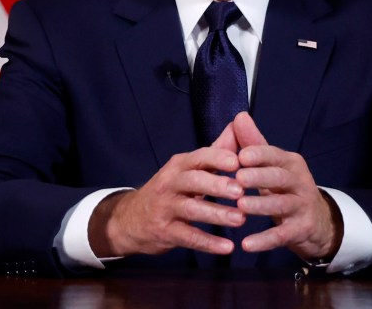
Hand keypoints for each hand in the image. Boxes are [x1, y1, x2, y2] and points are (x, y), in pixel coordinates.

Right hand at [88, 124, 245, 256]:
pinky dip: (207, 243)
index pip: (197, 157)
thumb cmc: (170, 190)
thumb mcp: (187, 168)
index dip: (216, 158)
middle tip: (240, 190)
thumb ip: (215, 150)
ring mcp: (165, 208)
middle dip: (216, 185)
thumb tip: (238, 124)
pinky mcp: (164, 232)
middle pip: (193, 181)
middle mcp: (169, 183)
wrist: (131, 219)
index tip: (237, 162)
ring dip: (216, 214)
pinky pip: (188, 237)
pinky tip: (227, 248)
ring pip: (191, 210)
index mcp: (178, 165)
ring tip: (240, 219)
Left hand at [232, 112, 342, 260]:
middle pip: (280, 178)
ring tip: (240, 206)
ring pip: (281, 205)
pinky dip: (264, 240)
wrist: (318, 221)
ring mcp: (302, 206)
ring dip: (261, 206)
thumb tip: (239, 116)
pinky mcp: (301, 229)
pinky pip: (281, 235)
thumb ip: (254, 143)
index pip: (275, 155)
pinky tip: (246, 244)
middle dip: (260, 176)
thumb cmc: (286, 187)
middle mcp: (300, 182)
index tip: (240, 155)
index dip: (259, 154)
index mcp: (291, 163)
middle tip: (238, 177)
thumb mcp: (272, 165)